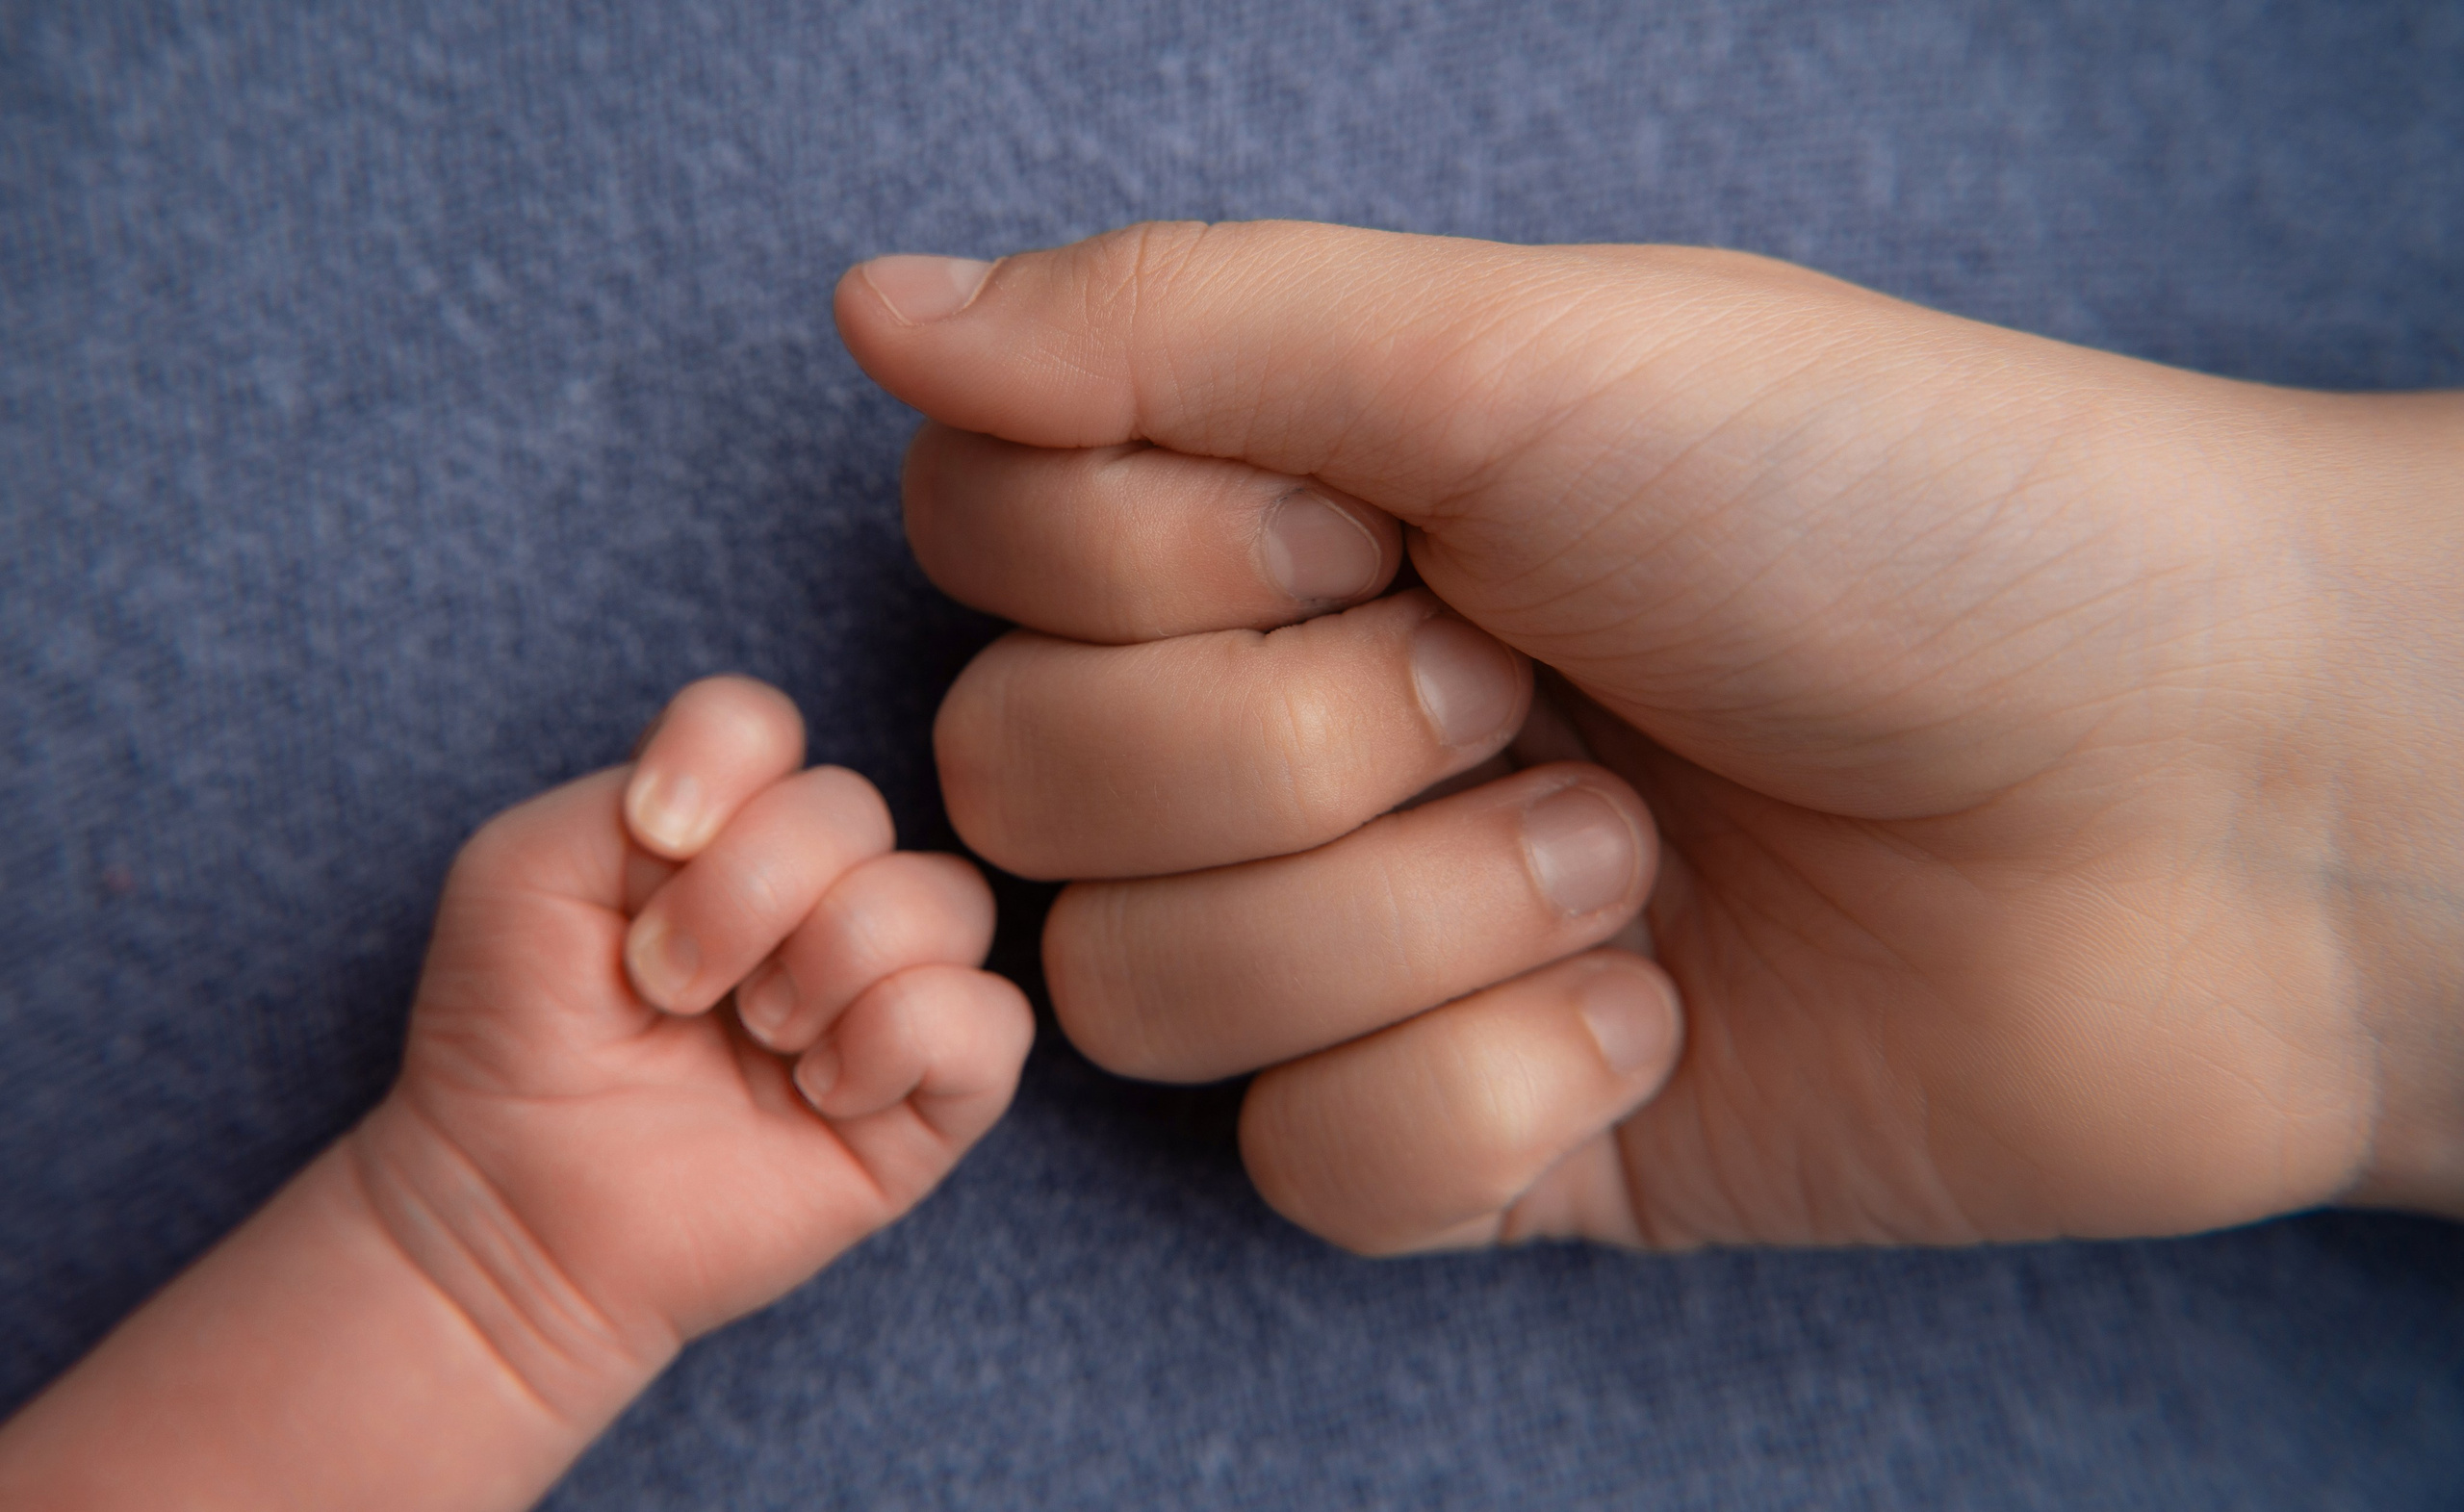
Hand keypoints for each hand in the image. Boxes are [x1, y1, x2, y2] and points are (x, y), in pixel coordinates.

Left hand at [354, 676, 1032, 1407]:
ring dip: (826, 968)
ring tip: (756, 1041)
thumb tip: (745, 816)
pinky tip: (820, 1097)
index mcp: (723, 825)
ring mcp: (887, 989)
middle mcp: (820, 892)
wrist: (514, 1215)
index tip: (643, 845)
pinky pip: (989, 1019)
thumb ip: (623, 792)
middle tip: (669, 988)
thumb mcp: (522, 875)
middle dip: (744, 894)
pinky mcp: (935, 1096)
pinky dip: (896, 1044)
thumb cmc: (514, 1041)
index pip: (763, 724)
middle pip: (852, 806)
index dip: (713, 767)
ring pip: (947, 900)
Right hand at [837, 222, 2463, 1251]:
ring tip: (1638, 851)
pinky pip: (1314, 1167)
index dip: (1152, 557)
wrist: (2210, 797)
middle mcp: (1302, 719)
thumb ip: (1172, 329)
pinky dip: (1499, 1087)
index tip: (1385, 524)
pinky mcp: (1468, 1138)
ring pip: (1146, 991)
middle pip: (1027, 780)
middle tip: (1531, 683)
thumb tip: (873, 304)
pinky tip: (1667, 1009)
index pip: (983, 542)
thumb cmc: (1895, 513)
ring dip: (1416, 915)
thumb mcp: (1522, 355)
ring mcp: (1373, 940)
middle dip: (1296, 742)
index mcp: (1296, 510)